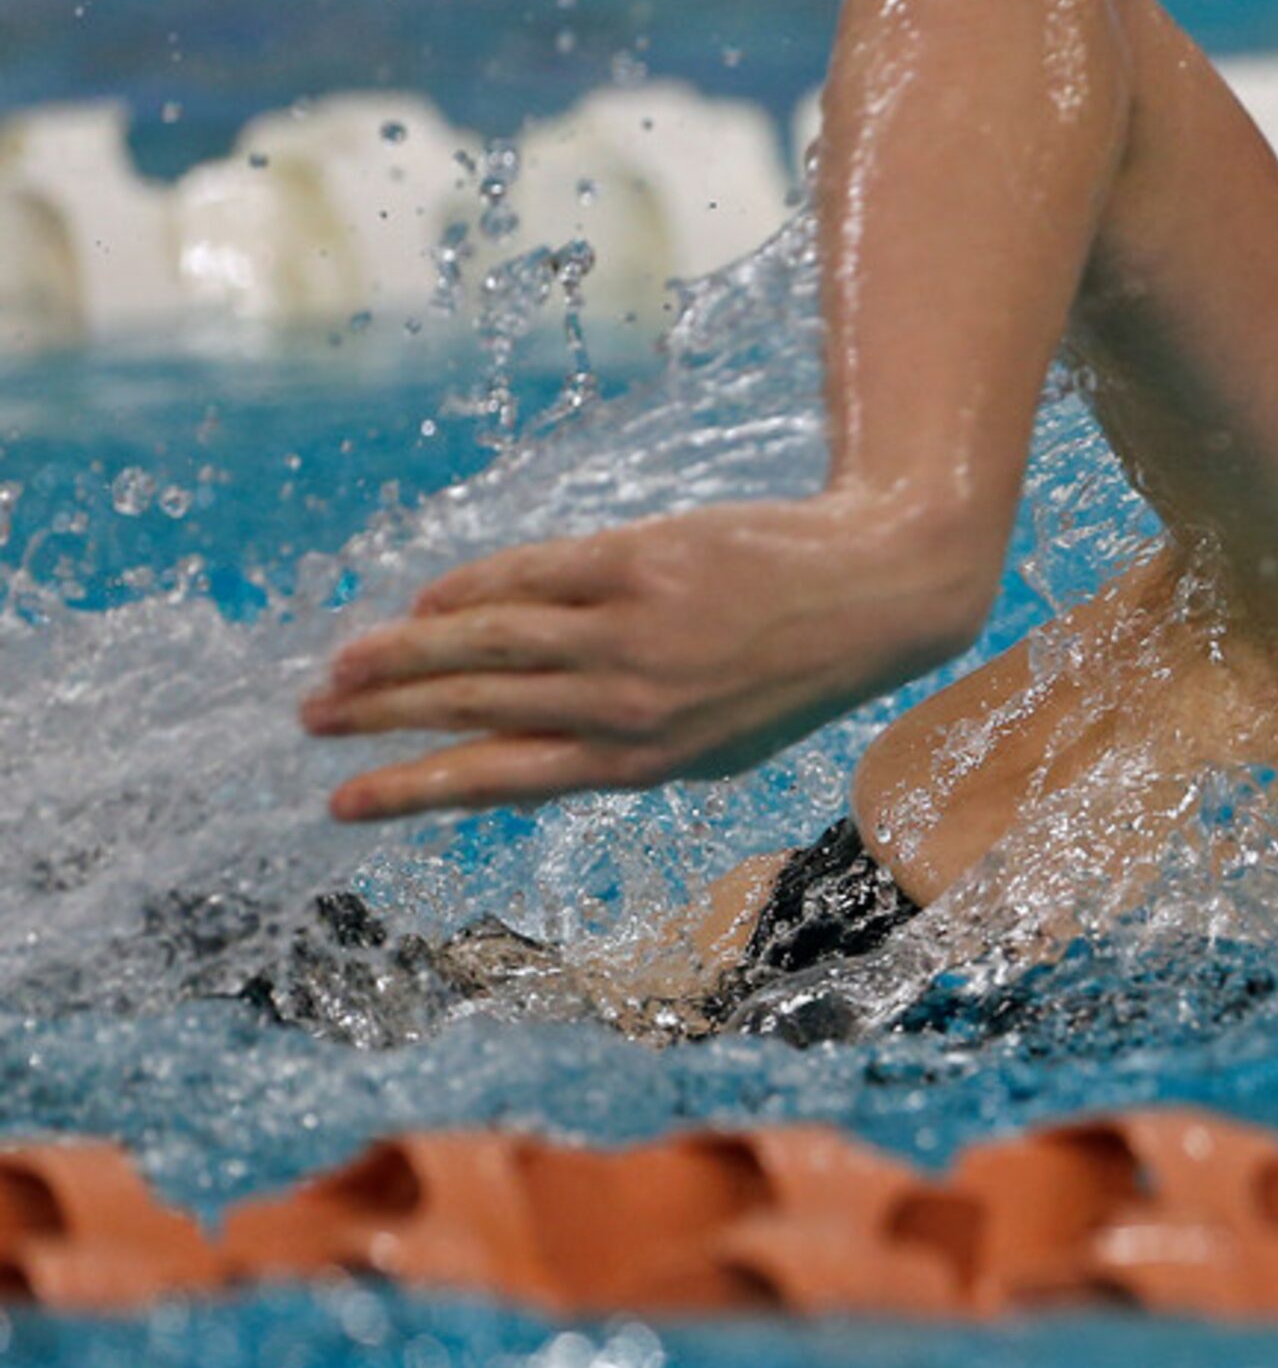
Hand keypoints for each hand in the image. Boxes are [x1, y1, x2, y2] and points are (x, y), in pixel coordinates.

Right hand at [300, 492, 997, 819]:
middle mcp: (626, 705)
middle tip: (312, 721)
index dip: (412, 792)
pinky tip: (425, 603)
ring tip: (341, 667)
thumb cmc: (787, 673)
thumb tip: (515, 751)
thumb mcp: (711, 742)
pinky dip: (469, 590)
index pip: (498, 782)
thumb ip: (619, 750)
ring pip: (483, 645)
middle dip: (382, 720)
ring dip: (400, 656)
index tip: (342, 804)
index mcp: (642, 763)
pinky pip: (527, 577)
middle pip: (472, 712)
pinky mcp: (636, 563)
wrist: (876, 593)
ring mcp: (628, 633)